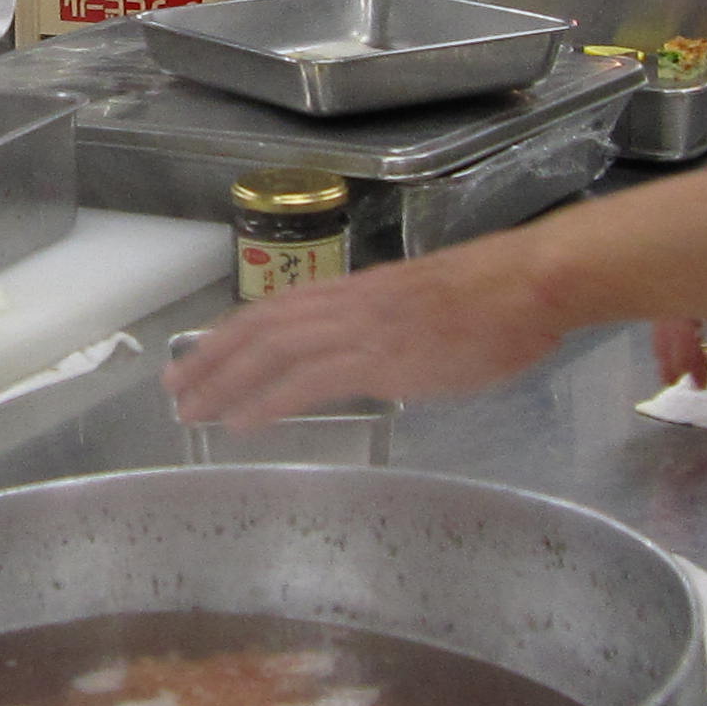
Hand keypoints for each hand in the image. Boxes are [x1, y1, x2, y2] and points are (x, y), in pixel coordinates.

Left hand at [164, 240, 567, 427]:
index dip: (230, 334)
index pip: (274, 309)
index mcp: (356, 290)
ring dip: (224, 383)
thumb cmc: (496, 297)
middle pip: (258, 329)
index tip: (198, 357)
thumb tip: (371, 348)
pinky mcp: (380, 357)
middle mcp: (346, 304)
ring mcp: (360, 329)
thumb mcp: (425, 304)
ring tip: (193, 411)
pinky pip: (307, 381)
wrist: (532, 283)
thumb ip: (388, 324)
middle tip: (174, 392)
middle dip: (210, 360)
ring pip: (270, 352)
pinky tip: (242, 422)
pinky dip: (268, 401)